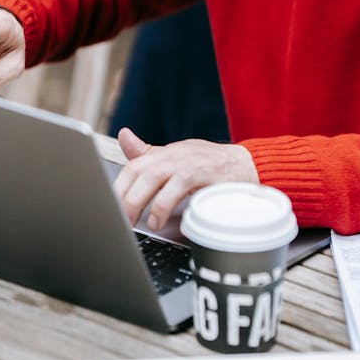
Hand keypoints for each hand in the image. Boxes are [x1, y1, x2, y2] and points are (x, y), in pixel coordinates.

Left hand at [114, 126, 259, 231]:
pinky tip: (162, 221)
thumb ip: (150, 154)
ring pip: (154, 176)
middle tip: (121, 221)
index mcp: (166, 154)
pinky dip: (166, 204)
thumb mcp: (178, 158)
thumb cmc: (212, 166)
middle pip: (140, 171)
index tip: (110, 208)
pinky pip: (179, 186)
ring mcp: (190, 162)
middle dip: (125, 198)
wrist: (250, 165)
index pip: (134, 166)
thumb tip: (124, 136)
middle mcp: (175, 154)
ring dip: (141, 201)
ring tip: (142, 223)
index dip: (118, 188)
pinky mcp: (205, 173)